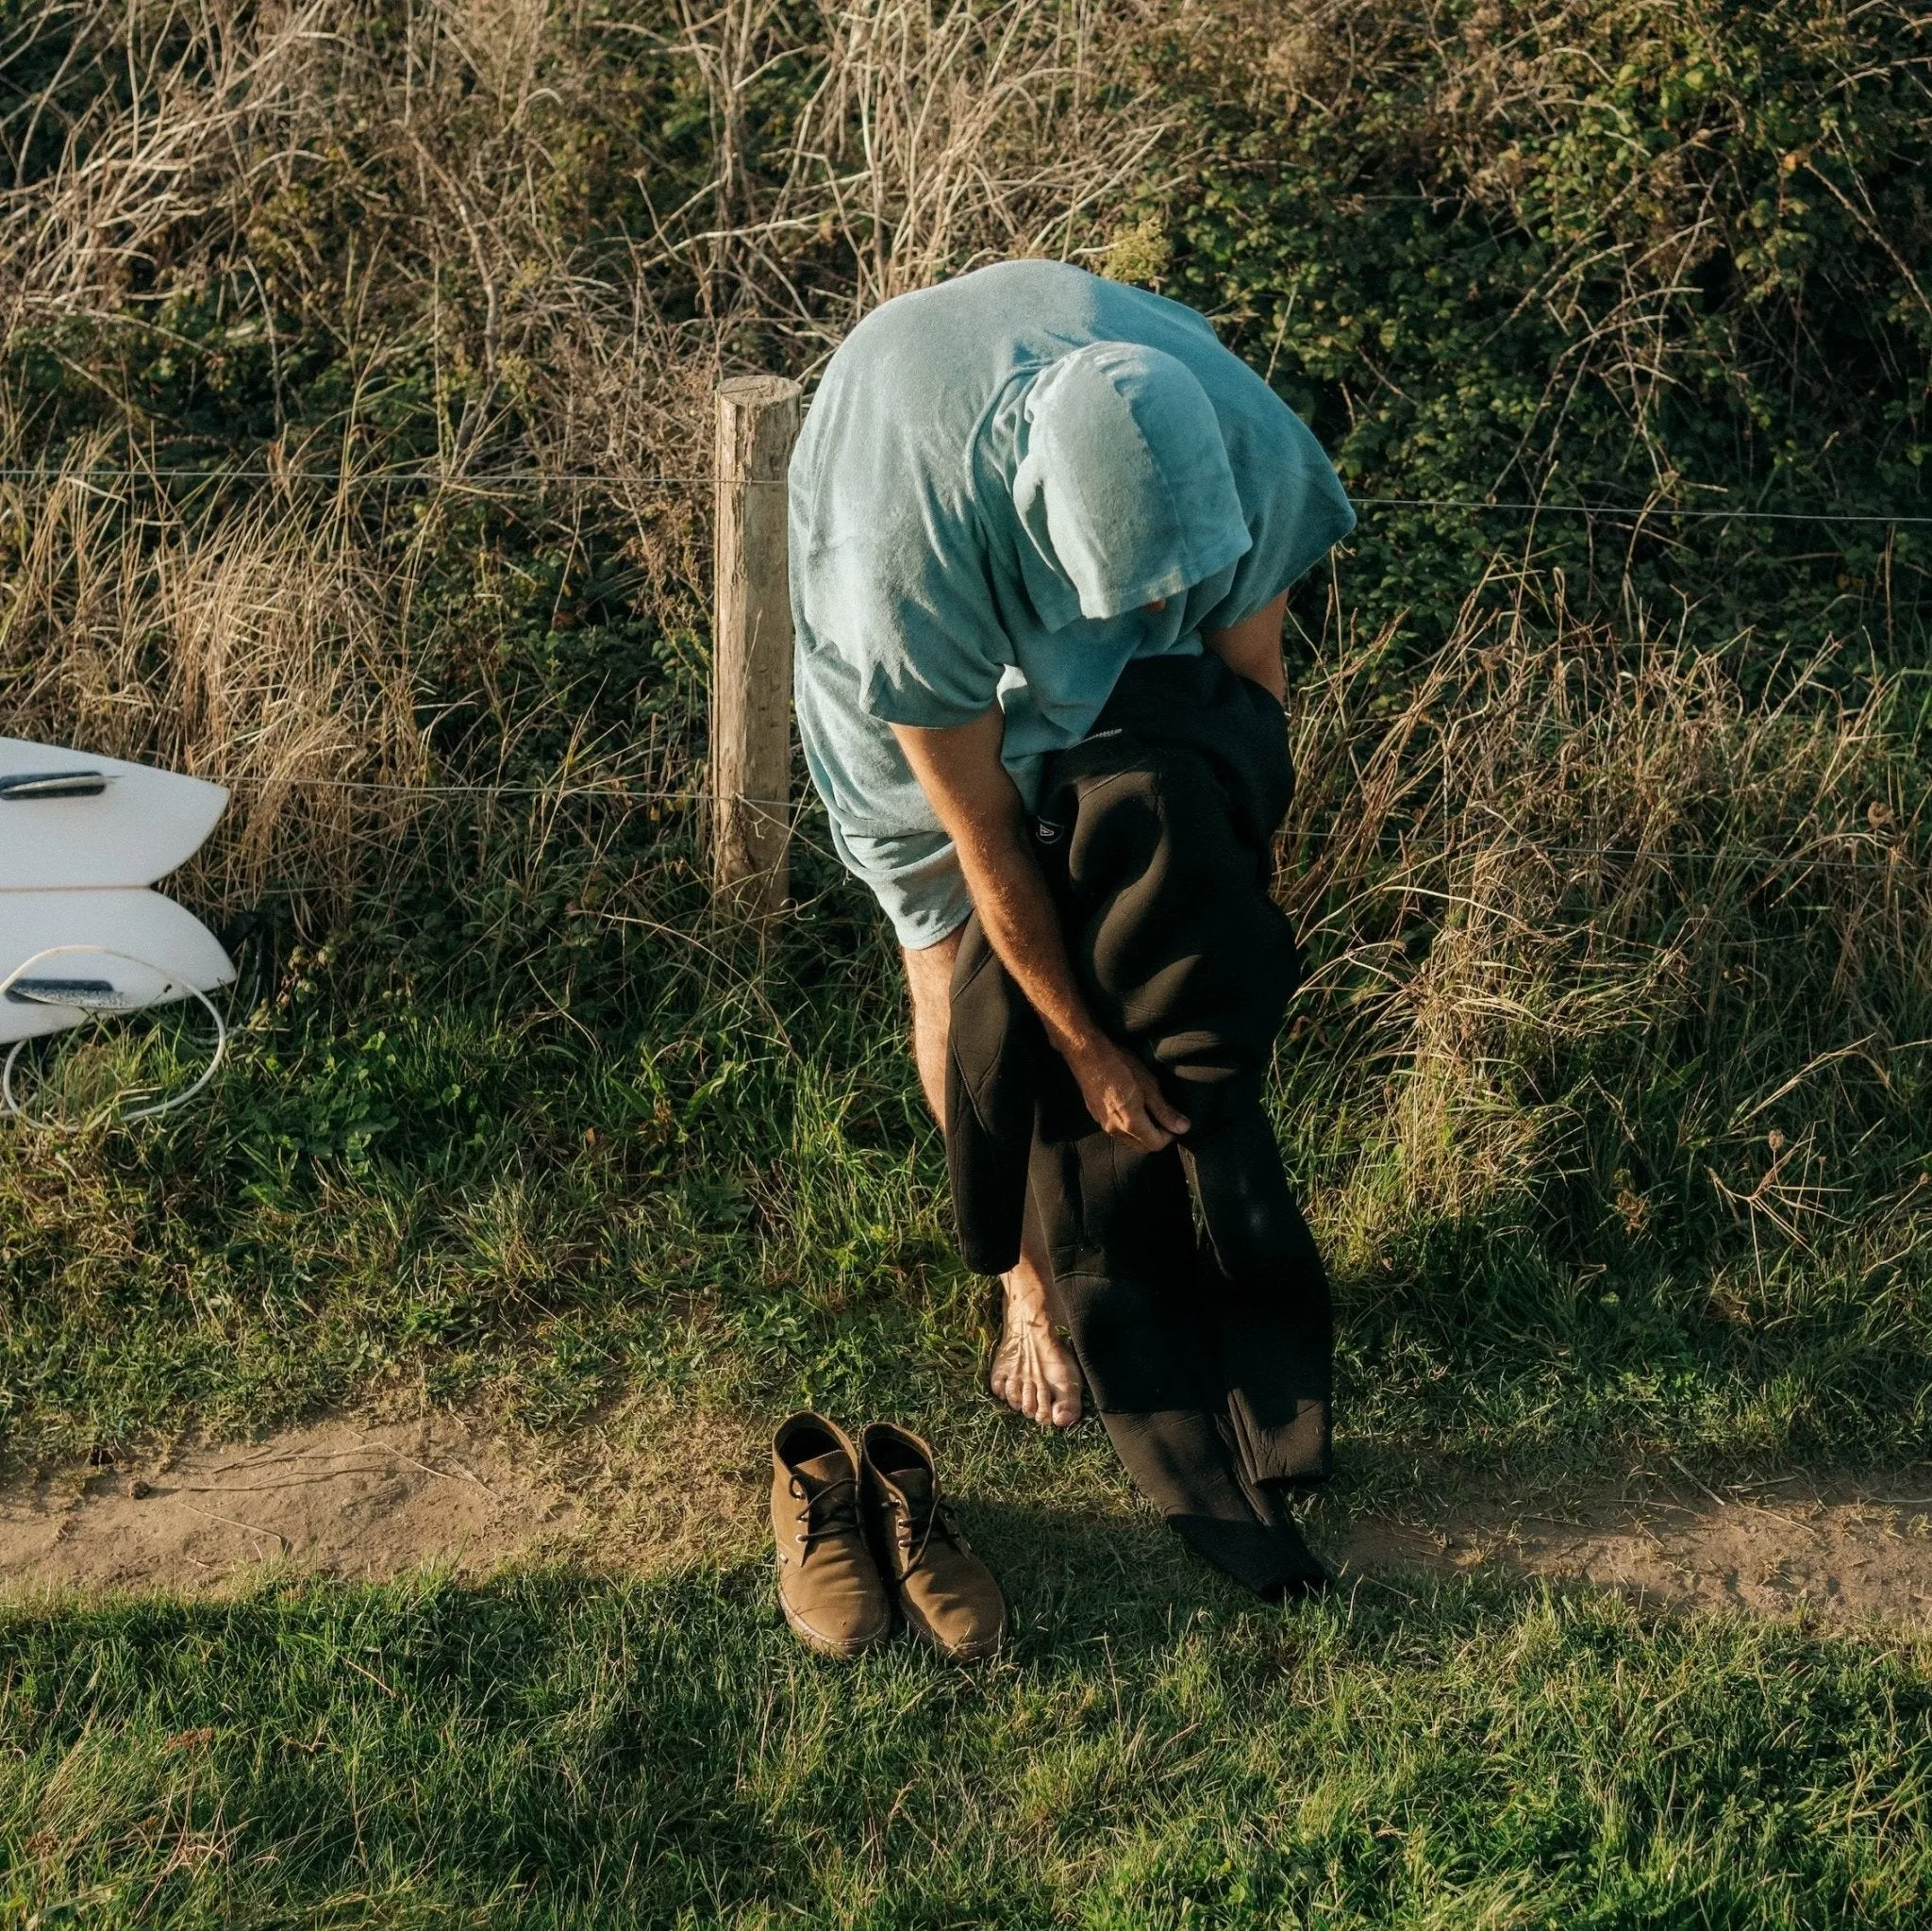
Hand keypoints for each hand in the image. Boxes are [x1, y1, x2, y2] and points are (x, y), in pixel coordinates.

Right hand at [1065, 1036, 1189, 1150]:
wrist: (1088, 1055)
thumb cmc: (1121, 1066)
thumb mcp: (1149, 1086)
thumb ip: (1165, 1111)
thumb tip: (1183, 1128)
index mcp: (1131, 1123)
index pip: (1156, 1144)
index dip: (1169, 1136)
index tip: (1174, 1122)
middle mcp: (1115, 1130)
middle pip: (1142, 1147)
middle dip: (1156, 1138)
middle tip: (1163, 1119)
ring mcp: (1103, 1125)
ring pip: (1128, 1140)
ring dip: (1141, 1133)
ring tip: (1147, 1111)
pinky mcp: (1096, 1117)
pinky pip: (1117, 1130)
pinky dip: (1128, 1126)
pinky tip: (1130, 1106)